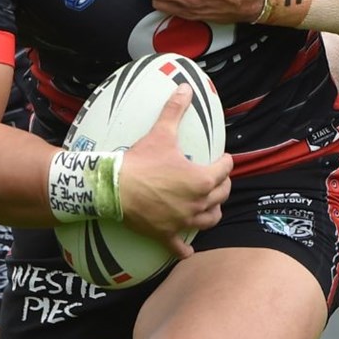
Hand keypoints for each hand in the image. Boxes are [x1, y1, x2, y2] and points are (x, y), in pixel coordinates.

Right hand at [117, 85, 232, 258]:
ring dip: (212, 212)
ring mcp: (183, 221)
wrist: (114, 187)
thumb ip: (175, 109)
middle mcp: (197, 203)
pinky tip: (187, 250)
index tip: (222, 158)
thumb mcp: (161, 132)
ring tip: (209, 206)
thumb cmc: (141, 160)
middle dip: (222, 185)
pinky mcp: (166, 234)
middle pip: (221, 195)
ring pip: (208, 220)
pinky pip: (180, 247)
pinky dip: (185, 249)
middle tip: (216, 178)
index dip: (224, 161)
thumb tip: (185, 87)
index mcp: (202, 179)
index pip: (225, 169)